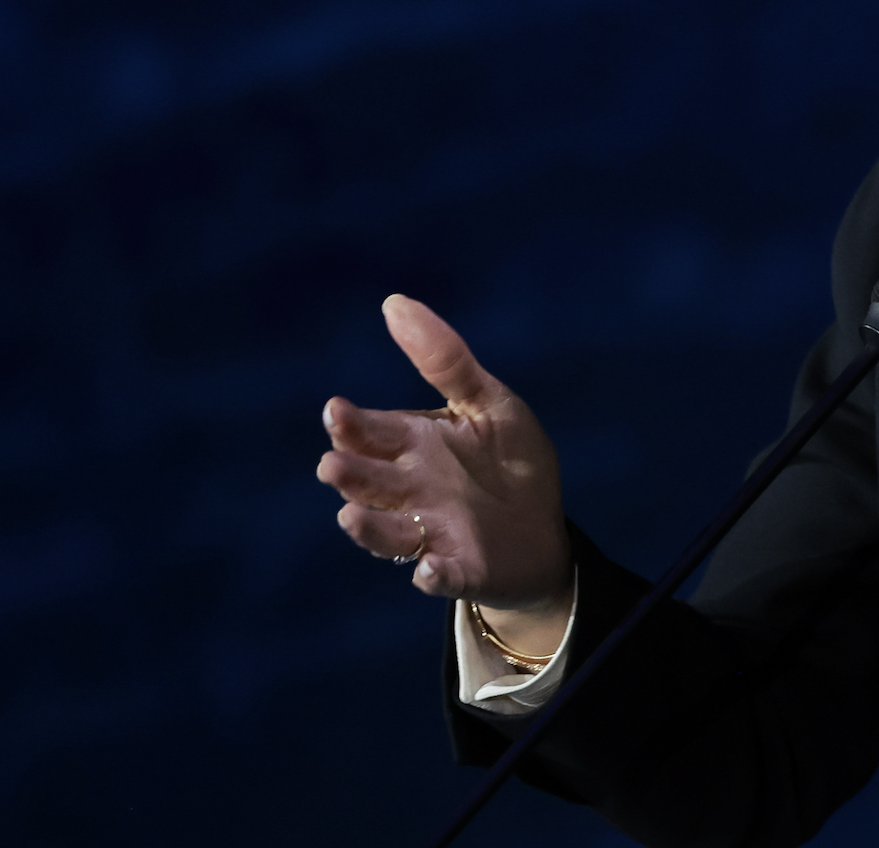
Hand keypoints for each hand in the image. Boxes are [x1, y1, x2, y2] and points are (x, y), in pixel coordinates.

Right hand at [317, 295, 571, 626]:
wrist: (543, 531)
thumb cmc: (509, 461)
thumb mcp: (488, 402)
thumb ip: (445, 359)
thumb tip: (392, 302)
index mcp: (414, 445)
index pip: (370, 432)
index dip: (352, 425)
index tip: (337, 412)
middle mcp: (410, 490)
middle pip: (368, 481)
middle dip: (349, 474)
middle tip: (334, 465)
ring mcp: (430, 533)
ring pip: (387, 533)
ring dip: (369, 527)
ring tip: (351, 516)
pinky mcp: (459, 570)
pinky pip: (440, 577)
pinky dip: (433, 575)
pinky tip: (431, 568)